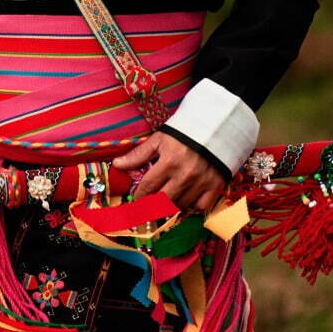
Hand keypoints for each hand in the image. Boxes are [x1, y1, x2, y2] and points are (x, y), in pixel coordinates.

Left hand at [111, 131, 226, 213]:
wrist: (215, 125)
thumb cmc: (184, 131)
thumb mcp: (159, 139)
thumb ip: (139, 154)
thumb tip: (117, 165)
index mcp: (168, 162)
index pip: (148, 187)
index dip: (139, 195)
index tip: (136, 199)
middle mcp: (184, 175)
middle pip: (162, 200)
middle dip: (152, 205)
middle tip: (147, 206)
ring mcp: (201, 182)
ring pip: (181, 205)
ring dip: (171, 205)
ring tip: (165, 201)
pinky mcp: (216, 185)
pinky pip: (201, 206)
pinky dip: (193, 206)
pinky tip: (187, 199)